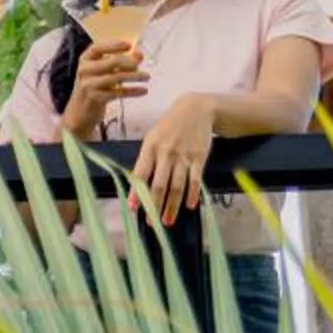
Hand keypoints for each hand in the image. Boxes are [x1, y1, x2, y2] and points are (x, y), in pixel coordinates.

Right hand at [59, 42, 145, 139]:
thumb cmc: (93, 87)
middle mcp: (85, 70)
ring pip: (116, 77)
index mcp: (85, 60)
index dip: (114, 45)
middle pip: (111, 62)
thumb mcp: (103, 72)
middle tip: (140, 64)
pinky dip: (132, 91)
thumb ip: (120, 62)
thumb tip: (139, 54)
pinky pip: (118, 92)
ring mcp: (89, 85)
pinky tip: (143, 91)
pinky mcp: (95, 98)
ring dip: (134, 76)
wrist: (79, 111)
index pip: (98, 48)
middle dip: (129, 62)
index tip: (129, 45)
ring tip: (147, 77)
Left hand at [130, 91, 216, 222]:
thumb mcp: (153, 137)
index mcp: (149, 148)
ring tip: (167, 221)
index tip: (133, 208)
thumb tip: (137, 183)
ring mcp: (183, 156)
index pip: (140, 174)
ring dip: (172, 206)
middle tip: (151, 223)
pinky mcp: (199, 157)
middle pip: (159, 185)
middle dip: (154, 206)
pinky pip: (195, 179)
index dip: (137, 193)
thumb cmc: (169, 126)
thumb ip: (146, 159)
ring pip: (177, 186)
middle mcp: (165, 153)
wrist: (196, 109)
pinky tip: (191, 206)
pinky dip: (193, 193)